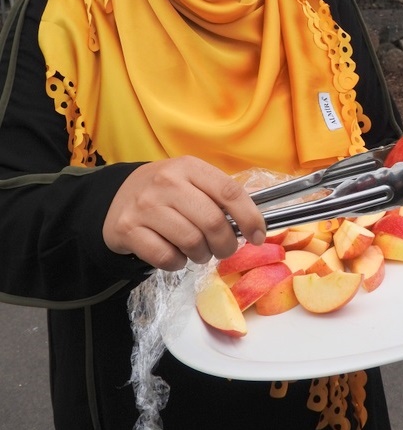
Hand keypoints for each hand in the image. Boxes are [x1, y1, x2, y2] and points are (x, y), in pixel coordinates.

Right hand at [103, 156, 265, 270]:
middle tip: (224, 249)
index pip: (229, 191)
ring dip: (202, 255)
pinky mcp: (128, 229)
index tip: (258, 236)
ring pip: (191, 242)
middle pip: (212, 221)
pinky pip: (166, 258)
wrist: (118, 197)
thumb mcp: (193, 181)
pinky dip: (177, 263)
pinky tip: (176, 254)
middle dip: (226, 244)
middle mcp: (166, 182)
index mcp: (189, 166)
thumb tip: (256, 224)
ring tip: (198, 251)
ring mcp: (145, 205)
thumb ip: (221, 196)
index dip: (250, 217)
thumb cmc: (167, 192)